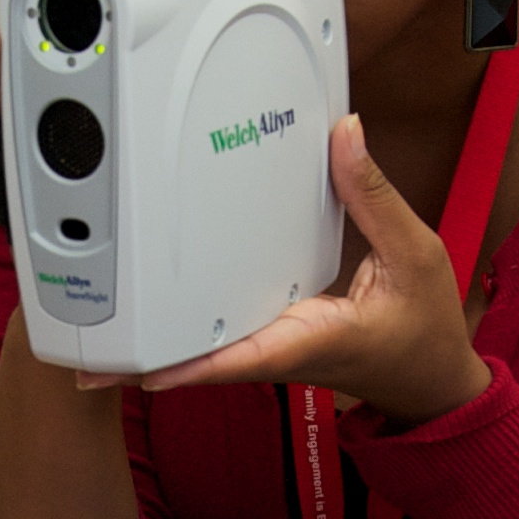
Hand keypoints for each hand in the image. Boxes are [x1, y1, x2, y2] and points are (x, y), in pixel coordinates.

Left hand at [129, 116, 487, 423]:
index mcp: (313, 337)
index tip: (141, 368)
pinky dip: (183, 335)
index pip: (240, 354)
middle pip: (200, 359)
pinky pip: (219, 342)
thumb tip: (343, 138)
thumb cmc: (425, 330)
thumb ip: (373, 196)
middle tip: (87, 357)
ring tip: (100, 340)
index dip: (188, 362)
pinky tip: (150, 319)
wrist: (431, 381)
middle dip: (146, 358)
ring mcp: (271, 351)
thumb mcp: (415, 254)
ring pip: (202, 355)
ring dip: (156, 349)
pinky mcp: (270, 343)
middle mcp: (281, 350)